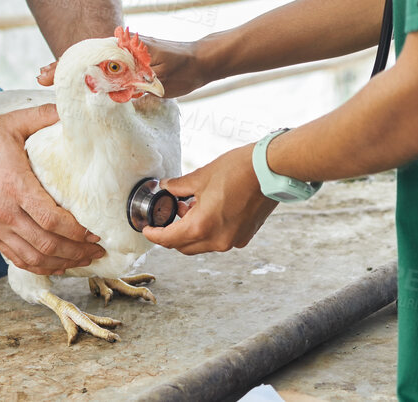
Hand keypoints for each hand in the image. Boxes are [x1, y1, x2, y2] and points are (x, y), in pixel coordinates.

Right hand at [0, 104, 106, 274]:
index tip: (94, 232)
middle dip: (77, 252)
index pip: (51, 220)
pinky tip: (54, 264)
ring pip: (33, 257)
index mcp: (15, 186)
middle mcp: (6, 212)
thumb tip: (68, 108)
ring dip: (60, 263)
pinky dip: (38, 265)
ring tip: (82, 261)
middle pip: (47, 244)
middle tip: (97, 250)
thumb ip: (43, 116)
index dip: (77, 231)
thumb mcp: (12, 123)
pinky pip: (16, 258)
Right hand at [37, 31, 213, 97]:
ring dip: (74, 70)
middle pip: (85, 56)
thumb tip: (106, 90)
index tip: (48, 75)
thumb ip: (132, 82)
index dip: (66, 66)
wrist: (201, 61)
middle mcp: (121, 48)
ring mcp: (125, 55)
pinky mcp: (132, 64)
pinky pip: (106, 68)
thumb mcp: (156, 78)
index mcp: (123, 49)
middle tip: (41, 76)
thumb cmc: (182, 69)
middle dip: (63, 66)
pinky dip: (90, 73)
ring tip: (51, 77)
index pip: (87, 55)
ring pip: (93, 62)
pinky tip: (80, 82)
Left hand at [138, 144, 278, 254]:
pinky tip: (208, 210)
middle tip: (167, 216)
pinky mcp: (244, 237)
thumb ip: (179, 186)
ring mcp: (233, 241)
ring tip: (188, 208)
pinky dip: (208, 230)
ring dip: (191, 232)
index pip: (169, 240)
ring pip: (202, 245)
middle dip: (172, 234)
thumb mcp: (201, 176)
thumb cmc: (238, 171)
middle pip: (184, 247)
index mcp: (202, 227)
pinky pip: (218, 239)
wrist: (271, 171)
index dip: (154, 235)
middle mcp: (217, 240)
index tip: (147, 229)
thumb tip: (166, 187)